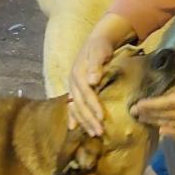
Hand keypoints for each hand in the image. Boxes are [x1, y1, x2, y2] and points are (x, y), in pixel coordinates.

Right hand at [68, 13, 136, 136]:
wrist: (97, 40)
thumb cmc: (101, 46)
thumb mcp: (99, 51)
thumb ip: (96, 65)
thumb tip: (93, 81)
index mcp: (78, 74)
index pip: (86, 94)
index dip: (93, 107)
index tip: (102, 119)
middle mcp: (73, 82)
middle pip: (80, 105)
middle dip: (89, 119)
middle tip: (99, 133)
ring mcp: (73, 86)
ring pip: (76, 108)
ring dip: (84, 122)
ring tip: (94, 134)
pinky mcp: (76, 89)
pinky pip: (73, 105)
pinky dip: (74, 117)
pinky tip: (73, 128)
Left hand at [130, 60, 174, 136]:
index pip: (167, 104)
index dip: (151, 105)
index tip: (137, 105)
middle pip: (167, 116)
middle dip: (149, 115)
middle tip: (133, 113)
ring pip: (174, 125)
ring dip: (157, 122)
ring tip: (143, 120)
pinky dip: (173, 131)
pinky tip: (163, 131)